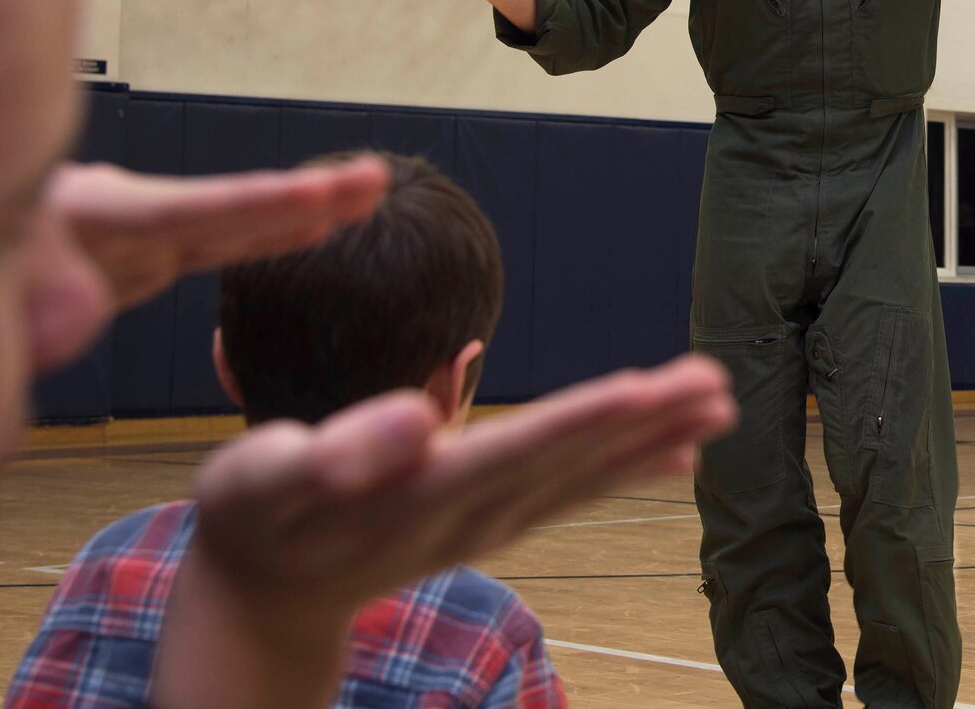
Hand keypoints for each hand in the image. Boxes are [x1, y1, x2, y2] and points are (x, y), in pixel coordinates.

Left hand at [47, 158, 389, 310]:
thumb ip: (29, 286)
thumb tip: (76, 320)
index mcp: (96, 218)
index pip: (201, 211)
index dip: (274, 203)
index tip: (339, 195)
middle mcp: (122, 218)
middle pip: (230, 207)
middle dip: (303, 196)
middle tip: (374, 179)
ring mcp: (127, 236)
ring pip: (227, 224)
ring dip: (292, 213)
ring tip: (364, 196)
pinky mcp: (123, 258)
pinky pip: (204, 246)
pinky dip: (257, 237)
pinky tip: (304, 234)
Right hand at [150, 355, 736, 708]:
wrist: (260, 593)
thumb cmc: (254, 515)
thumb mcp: (264, 479)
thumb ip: (335, 453)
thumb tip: (416, 418)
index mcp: (419, 494)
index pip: (517, 449)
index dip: (583, 419)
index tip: (646, 387)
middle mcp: (470, 514)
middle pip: (572, 460)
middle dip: (646, 420)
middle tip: (717, 381)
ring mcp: (488, 524)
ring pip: (586, 475)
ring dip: (655, 439)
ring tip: (720, 401)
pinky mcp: (493, 523)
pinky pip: (574, 494)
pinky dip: (629, 469)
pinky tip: (682, 452)